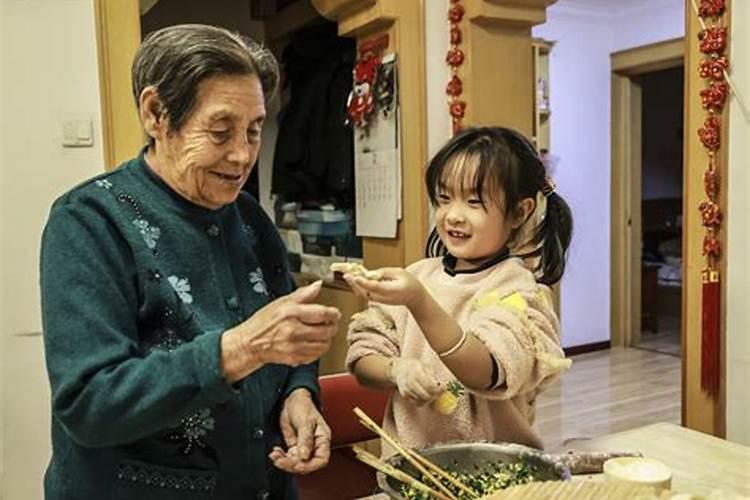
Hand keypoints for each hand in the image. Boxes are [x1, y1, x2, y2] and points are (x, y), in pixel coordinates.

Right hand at [222, 281, 340, 381]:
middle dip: (332, 327)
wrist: (250, 343)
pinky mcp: (294, 359)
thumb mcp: (281, 302)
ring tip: (322, 333)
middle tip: (331, 323)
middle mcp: (293, 330)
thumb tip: (318, 285)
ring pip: (324, 345)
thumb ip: (302, 294)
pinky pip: (315, 356)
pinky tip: (313, 343)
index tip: (335, 313)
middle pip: (327, 331)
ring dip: (327, 339)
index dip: (333, 314)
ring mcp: (294, 347)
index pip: (322, 314)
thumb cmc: (264, 322)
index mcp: (291, 313)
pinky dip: (318, 350)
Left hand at [269, 389, 330, 473]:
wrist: (291, 399)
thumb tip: (304, 456)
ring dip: (284, 462)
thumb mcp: (305, 421)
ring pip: (296, 462)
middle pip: (307, 464)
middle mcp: (314, 445)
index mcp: (322, 439)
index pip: (321, 459)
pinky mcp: (294, 446)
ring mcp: (303, 446)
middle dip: (293, 465)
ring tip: (275, 456)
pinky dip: (281, 457)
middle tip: (281, 461)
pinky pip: (288, 457)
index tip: (297, 465)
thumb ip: (305, 439)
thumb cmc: (303, 406)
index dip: (310, 466)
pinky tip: (275, 453)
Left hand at [344, 268, 426, 308]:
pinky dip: (358, 287)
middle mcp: (383, 297)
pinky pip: (365, 294)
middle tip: (346, 274)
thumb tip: (371, 273)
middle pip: (366, 292)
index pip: (376, 287)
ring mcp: (379, 300)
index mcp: (391, 291)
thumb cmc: (409, 284)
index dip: (364, 282)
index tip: (356, 277)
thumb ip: (385, 272)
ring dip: (354, 285)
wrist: (414, 297)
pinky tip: (353, 279)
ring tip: (347, 275)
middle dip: (355, 283)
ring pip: (363, 294)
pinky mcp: (377, 300)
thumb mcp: (400, 272)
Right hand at [387, 357, 441, 405]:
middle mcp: (410, 381)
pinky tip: (425, 393)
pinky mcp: (405, 395)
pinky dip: (423, 400)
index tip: (444, 387)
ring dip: (430, 398)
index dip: (439, 389)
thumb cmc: (417, 365)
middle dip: (435, 395)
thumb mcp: (426, 365)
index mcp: (416, 372)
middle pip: (426, 396)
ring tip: (432, 391)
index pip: (430, 386)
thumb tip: (445, 385)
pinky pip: (417, 403)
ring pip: (422, 401)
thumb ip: (434, 375)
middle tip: (439, 391)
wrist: (400, 366)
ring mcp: (406, 389)